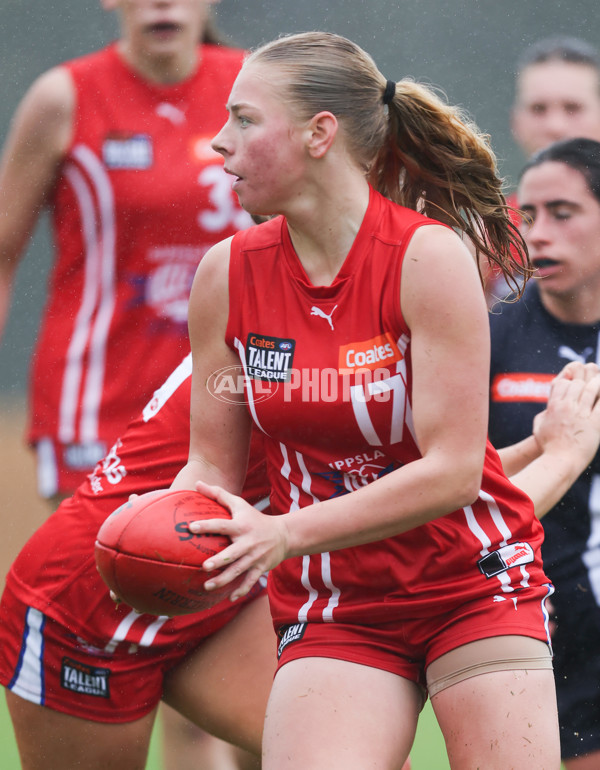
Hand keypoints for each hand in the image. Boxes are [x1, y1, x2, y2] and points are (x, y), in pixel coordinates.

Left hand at [188, 480, 289, 600]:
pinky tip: (229, 598)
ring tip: (208, 586)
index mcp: (241, 526)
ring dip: (224, 580)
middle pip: (232, 553)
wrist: (284, 534)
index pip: (222, 525)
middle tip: (204, 566)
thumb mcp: (239, 504)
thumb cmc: (254, 518)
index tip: (191, 527)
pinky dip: (241, 589)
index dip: (207, 525)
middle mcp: (248, 542)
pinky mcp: (260, 568)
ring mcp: (255, 557)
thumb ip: (218, 494)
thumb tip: (197, 483)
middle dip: (219, 561)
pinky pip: (250, 581)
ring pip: (238, 570)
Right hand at [533, 362, 599, 470]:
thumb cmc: (548, 448)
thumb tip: (546, 411)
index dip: (569, 381)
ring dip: (597, 382)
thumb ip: (542, 416)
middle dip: (584, 381)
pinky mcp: (593, 423)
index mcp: (553, 407)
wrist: (560, 462)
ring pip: (591, 389)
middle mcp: (566, 408)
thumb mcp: (539, 428)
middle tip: (590, 381)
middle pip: (577, 384)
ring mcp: (580, 414)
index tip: (575, 382)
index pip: (562, 383)